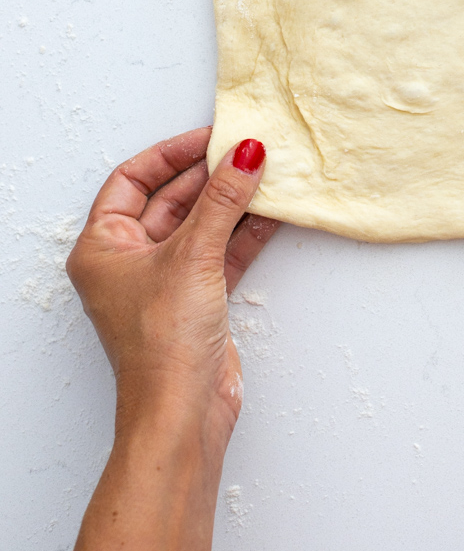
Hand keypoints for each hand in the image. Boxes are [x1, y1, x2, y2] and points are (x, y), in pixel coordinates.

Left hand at [68, 130, 277, 550]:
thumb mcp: (193, 255)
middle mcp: (129, 260)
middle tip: (248, 149)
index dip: (171, 153)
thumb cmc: (162, 346)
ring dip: (233, 200)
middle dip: (211, 174)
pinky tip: (273, 210)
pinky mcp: (198, 298)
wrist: (183, 415)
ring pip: (201, 223)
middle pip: (171, 198)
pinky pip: (222, 248)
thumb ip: (223, 199)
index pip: (132, 179)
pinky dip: (246, 229)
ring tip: (267, 172)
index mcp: (103, 247)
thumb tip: (246, 152)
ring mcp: (165, 280)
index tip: (211, 136)